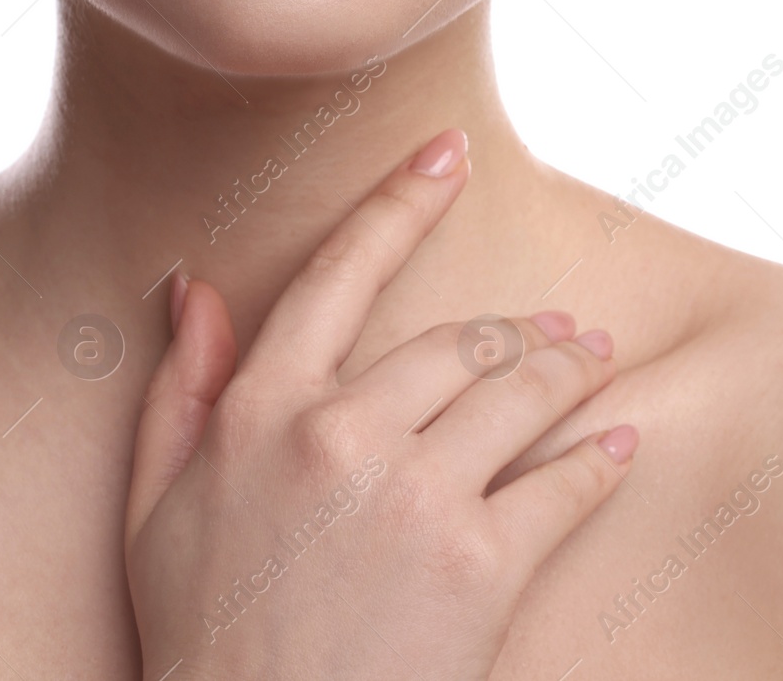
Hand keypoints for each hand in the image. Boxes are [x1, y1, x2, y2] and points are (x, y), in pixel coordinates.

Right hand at [124, 130, 636, 679]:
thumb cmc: (205, 632)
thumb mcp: (158, 511)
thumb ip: (181, 392)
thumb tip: (195, 288)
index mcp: (264, 412)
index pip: (341, 274)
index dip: (401, 201)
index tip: (451, 150)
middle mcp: (343, 435)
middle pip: (462, 340)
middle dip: (521, 330)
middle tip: (562, 328)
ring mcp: (417, 497)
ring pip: (523, 394)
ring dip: (571, 373)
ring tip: (595, 364)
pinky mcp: (482, 564)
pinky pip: (565, 485)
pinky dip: (605, 460)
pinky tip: (625, 445)